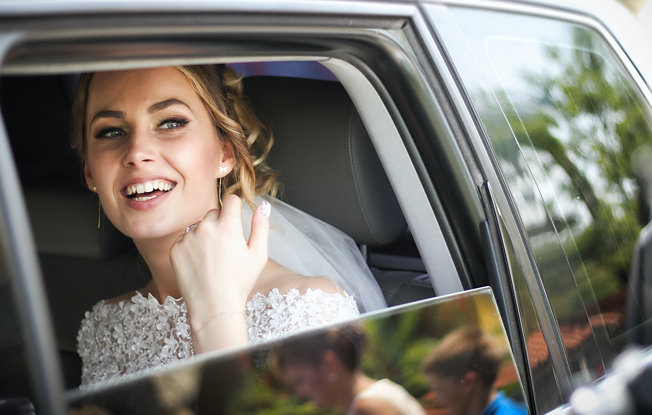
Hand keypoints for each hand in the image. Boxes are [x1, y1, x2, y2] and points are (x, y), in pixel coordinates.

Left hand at [170, 194, 269, 347]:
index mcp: (228, 226)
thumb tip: (262, 206)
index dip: (235, 208)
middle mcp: (206, 227)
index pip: (230, 199)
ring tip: (212, 258)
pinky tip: (200, 264)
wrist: (214, 307)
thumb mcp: (259, 255)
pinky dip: (191, 247)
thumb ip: (261, 226)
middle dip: (220, 223)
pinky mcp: (175, 249)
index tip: (235, 218)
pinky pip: (184, 238)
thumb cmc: (239, 283)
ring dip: (205, 234)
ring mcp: (188, 238)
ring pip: (198, 226)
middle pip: (214, 212)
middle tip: (225, 247)